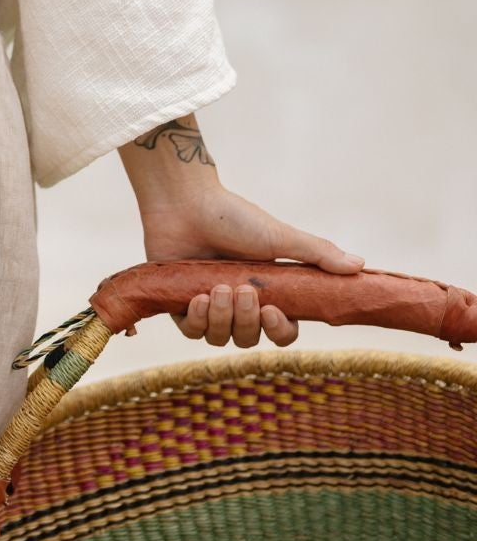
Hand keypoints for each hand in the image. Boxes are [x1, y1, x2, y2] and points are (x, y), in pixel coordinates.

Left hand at [139, 182, 365, 347]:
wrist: (185, 201)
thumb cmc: (233, 217)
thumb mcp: (278, 236)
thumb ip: (317, 254)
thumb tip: (361, 265)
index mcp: (267, 291)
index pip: (282, 330)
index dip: (280, 331)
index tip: (273, 313)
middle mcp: (239, 303)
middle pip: (250, 338)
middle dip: (247, 321)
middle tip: (243, 291)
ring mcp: (210, 305)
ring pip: (221, 339)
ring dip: (222, 319)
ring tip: (218, 289)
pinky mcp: (179, 304)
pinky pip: (192, 332)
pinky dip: (197, 320)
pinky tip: (198, 298)